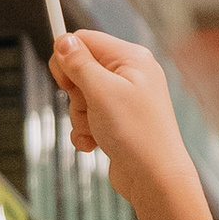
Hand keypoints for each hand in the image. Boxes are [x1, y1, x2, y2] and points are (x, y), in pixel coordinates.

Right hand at [51, 30, 209, 219]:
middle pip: (80, 70)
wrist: (155, 179)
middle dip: (75, 95)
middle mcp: (130, 75)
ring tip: (98, 131)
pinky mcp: (118, 121)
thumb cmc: (135, 134)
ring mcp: (125, 99)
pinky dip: (86, 132)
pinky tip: (95, 144)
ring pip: (81, 98)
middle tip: (91, 108)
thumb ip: (79, 63)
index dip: (68, 59)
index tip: (65, 82)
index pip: (85, 40)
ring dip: (80, 117)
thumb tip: (63, 40)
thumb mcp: (101, 92)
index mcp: (131, 58)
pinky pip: (89, 118)